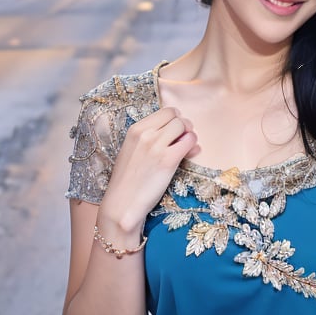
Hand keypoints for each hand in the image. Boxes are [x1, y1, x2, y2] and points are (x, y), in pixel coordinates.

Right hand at [99, 107, 196, 239]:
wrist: (122, 203)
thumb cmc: (128, 181)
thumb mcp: (133, 152)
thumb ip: (154, 139)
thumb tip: (179, 133)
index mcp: (135, 129)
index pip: (165, 111)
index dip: (175, 120)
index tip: (175, 133)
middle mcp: (145, 133)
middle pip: (176, 116)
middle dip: (184, 126)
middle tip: (182, 140)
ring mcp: (156, 146)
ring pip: (184, 126)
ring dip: (189, 135)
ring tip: (185, 149)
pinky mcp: (168, 160)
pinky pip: (189, 142)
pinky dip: (193, 146)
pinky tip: (188, 155)